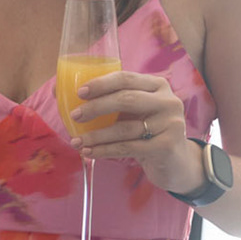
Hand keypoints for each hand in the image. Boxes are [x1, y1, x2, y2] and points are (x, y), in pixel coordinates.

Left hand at [68, 71, 204, 191]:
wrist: (176, 161)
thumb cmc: (146, 131)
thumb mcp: (135, 112)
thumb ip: (112, 101)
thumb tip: (64, 94)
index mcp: (157, 85)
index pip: (126, 78)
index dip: (101, 84)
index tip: (80, 93)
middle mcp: (168, 101)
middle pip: (126, 99)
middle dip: (96, 107)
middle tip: (75, 116)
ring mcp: (170, 123)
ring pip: (124, 128)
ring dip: (96, 136)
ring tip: (76, 141)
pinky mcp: (166, 146)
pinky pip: (127, 147)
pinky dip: (104, 150)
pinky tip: (89, 152)